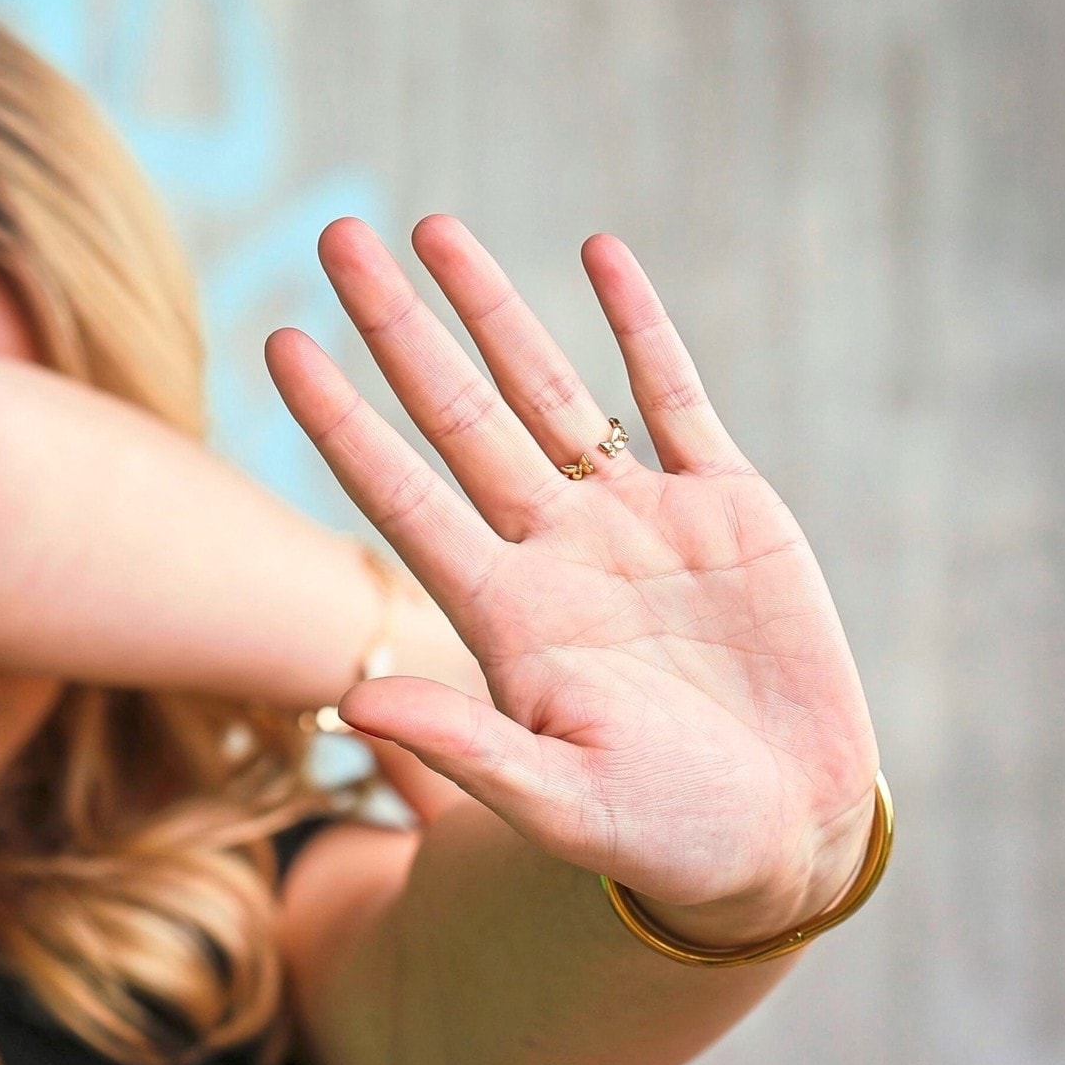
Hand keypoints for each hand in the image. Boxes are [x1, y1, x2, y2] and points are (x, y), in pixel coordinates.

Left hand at [266, 216, 881, 945]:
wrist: (786, 835)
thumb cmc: (663, 837)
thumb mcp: (560, 801)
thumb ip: (463, 746)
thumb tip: (349, 707)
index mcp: (503, 613)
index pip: (398, 493)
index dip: (339, 420)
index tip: (278, 342)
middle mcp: (553, 550)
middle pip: (454, 413)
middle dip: (395, 327)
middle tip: (337, 236)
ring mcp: (636, 521)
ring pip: (548, 388)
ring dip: (492, 307)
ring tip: (433, 227)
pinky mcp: (726, 507)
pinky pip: (673, 396)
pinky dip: (638, 324)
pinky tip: (597, 253)